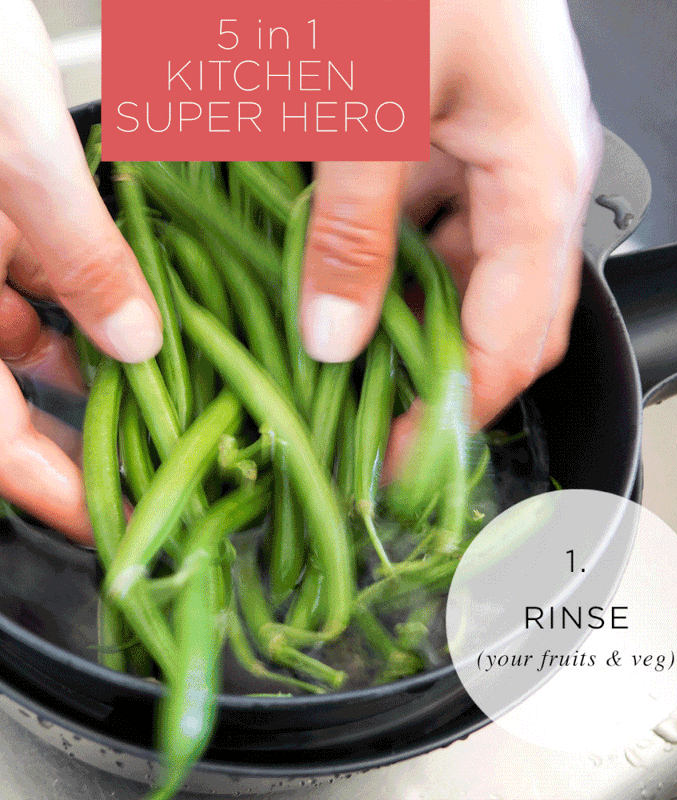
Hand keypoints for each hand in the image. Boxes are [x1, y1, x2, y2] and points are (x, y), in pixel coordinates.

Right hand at [0, 0, 161, 541]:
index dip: (53, 492)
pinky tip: (123, 298)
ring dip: (85, 361)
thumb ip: (76, 252)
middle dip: (77, 429)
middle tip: (153, 454)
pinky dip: (73, 295)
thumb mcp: (11, 149)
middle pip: (6, 395)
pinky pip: (26, 275)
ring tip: (159, 383)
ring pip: (20, 333)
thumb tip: (134, 340)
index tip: (115, 522)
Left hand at [299, 0, 602, 471]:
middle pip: (495, 317)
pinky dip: (384, 264)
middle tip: (369, 417)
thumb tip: (337, 334)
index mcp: (539, 178)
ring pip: (456, 278)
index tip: (403, 460)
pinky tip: (338, 273)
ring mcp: (490, 158)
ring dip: (402, 319)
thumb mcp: (370, 101)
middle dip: (434, 373)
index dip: (461, 410)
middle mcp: (528, 178)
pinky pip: (427, 229)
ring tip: (345, 356)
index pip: (517, 339)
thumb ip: (354, 229)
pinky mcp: (450, 140)